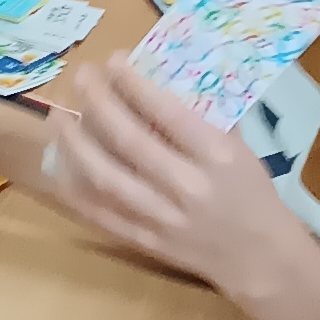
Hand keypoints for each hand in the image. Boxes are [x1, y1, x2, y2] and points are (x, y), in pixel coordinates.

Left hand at [33, 54, 314, 306]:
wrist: (261, 258)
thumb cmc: (251, 194)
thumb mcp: (239, 149)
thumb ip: (201, 118)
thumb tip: (158, 80)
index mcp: (216, 155)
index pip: (166, 113)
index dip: (133, 84)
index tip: (112, 61)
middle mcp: (187, 185)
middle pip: (128, 140)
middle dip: (98, 103)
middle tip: (80, 77)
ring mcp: (162, 217)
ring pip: (105, 176)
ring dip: (75, 143)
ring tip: (59, 117)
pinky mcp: (145, 240)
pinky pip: (99, 212)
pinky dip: (73, 188)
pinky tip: (58, 164)